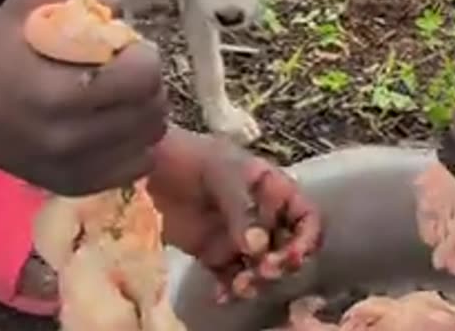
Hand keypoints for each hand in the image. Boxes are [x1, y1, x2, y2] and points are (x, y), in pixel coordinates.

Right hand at [0, 0, 167, 195]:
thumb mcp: (29, 0)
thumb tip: (123, 11)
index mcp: (57, 92)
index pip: (142, 77)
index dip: (143, 56)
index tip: (125, 49)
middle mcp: (68, 138)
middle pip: (153, 108)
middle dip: (148, 83)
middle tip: (125, 72)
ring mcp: (73, 168)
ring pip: (151, 138)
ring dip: (145, 112)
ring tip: (120, 97)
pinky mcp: (75, 185)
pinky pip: (138, 166)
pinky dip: (136, 143)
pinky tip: (114, 125)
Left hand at [148, 128, 321, 301]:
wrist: (148, 168)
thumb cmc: (190, 158)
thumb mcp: (222, 173)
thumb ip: (243, 210)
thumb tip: (257, 248)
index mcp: (274, 190)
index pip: (306, 218)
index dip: (307, 239)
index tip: (291, 256)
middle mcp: (262, 217)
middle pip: (288, 248)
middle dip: (281, 264)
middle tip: (263, 271)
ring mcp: (239, 238)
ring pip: (262, 268)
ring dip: (257, 281)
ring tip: (239, 285)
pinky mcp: (214, 255)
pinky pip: (232, 279)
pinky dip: (231, 290)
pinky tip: (222, 295)